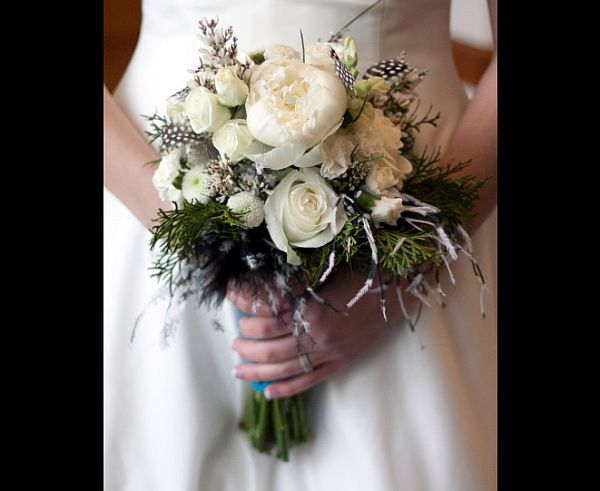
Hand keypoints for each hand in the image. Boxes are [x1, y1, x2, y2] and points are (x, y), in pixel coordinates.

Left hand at [227, 269, 404, 398]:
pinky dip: (287, 388)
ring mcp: (330, 352)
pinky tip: (268, 392)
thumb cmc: (362, 271)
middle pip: (271, 348)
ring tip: (238, 369)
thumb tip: (265, 288)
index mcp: (312, 308)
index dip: (244, 309)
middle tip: (233, 343)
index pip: (266, 315)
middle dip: (247, 347)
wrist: (399, 284)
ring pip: (285, 368)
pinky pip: (309, 381)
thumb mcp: (325, 271)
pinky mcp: (341, 362)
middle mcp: (318, 334)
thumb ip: (296, 284)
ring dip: (258, 371)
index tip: (229, 302)